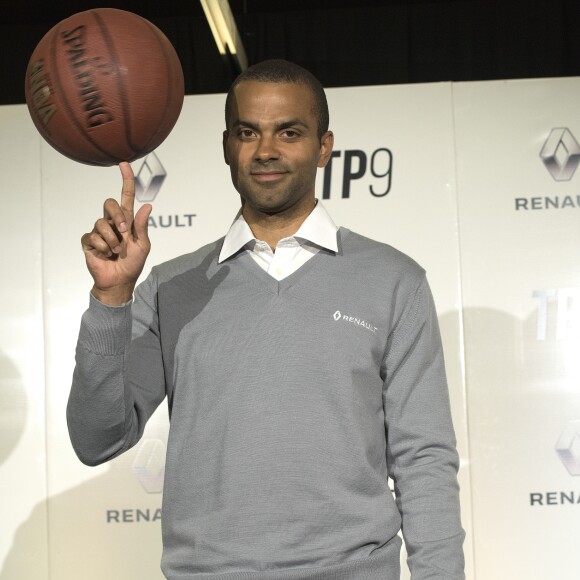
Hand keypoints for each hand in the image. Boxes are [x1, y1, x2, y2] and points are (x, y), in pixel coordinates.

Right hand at [81, 162, 151, 304]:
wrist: (120, 281)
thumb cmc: (133, 263)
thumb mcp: (143, 245)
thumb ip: (142, 226)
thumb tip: (148, 206)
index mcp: (127, 221)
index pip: (126, 196)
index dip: (126, 180)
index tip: (124, 164)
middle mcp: (111, 222)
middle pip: (109, 203)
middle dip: (117, 216)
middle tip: (124, 232)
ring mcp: (98, 231)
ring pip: (100, 223)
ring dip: (112, 240)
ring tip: (116, 252)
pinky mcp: (88, 242)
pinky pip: (92, 236)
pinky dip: (102, 248)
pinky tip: (105, 255)